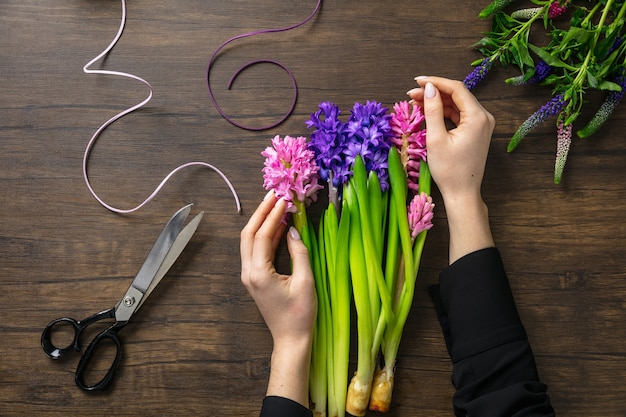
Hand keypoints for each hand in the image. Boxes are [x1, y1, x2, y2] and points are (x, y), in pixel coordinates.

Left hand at [240, 192, 316, 404]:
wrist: (290, 340)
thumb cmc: (300, 314)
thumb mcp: (305, 282)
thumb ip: (299, 253)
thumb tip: (294, 230)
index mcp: (258, 273)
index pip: (262, 235)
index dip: (272, 215)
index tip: (283, 199)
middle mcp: (248, 272)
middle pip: (248, 234)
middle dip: (261, 213)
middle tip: (274, 195)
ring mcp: (249, 276)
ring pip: (250, 241)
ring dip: (262, 222)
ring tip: (275, 205)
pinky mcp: (255, 278)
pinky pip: (256, 251)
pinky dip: (265, 235)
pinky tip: (278, 226)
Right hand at [408, 77, 494, 262]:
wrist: (462, 193)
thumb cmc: (449, 170)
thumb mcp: (436, 139)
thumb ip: (432, 110)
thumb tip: (428, 88)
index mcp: (477, 117)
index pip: (456, 88)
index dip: (435, 82)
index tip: (416, 81)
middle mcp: (484, 117)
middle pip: (457, 95)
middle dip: (434, 91)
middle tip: (412, 94)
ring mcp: (482, 125)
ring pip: (458, 104)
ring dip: (438, 101)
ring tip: (416, 102)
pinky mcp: (477, 132)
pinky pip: (460, 115)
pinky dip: (444, 111)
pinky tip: (429, 111)